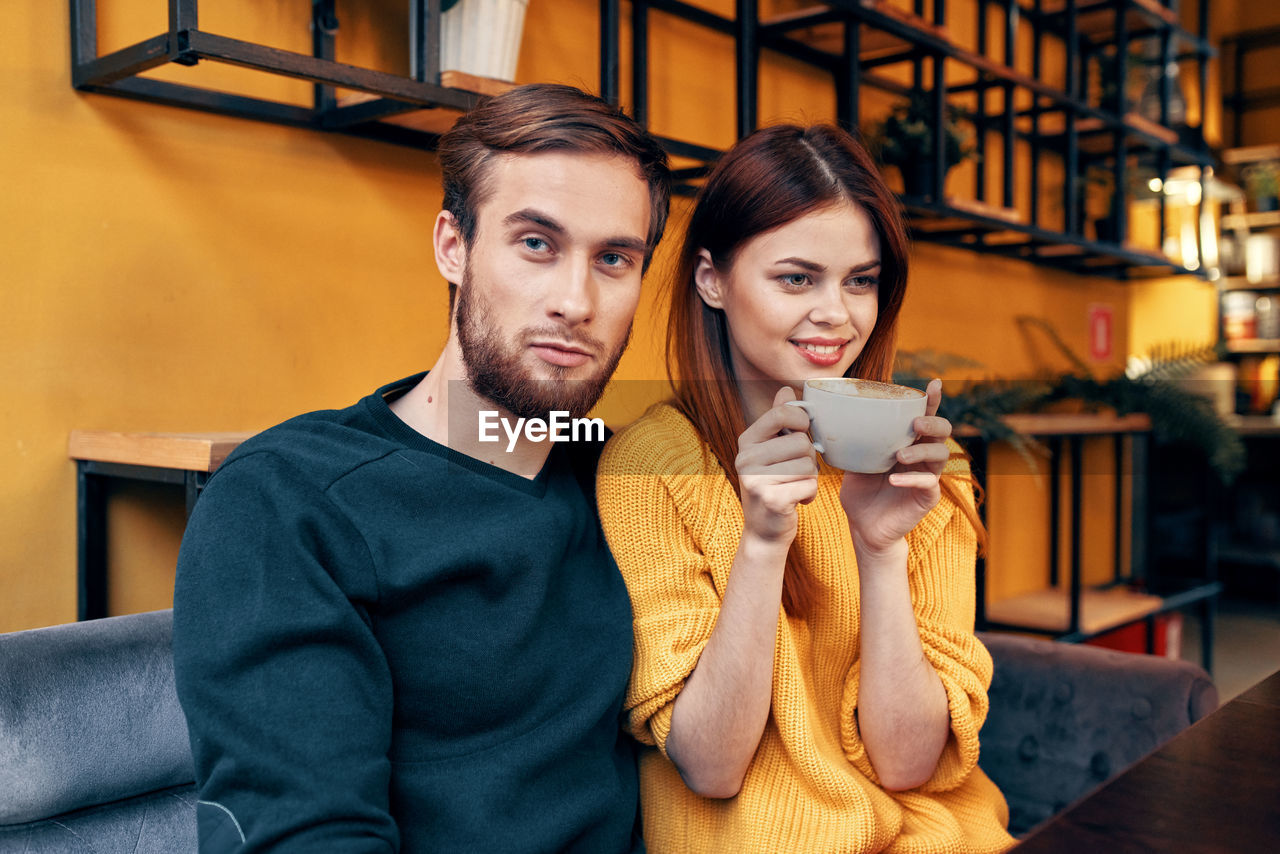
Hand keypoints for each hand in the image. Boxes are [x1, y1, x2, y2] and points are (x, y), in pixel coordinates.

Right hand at [735, 386, 819, 546]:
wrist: (764, 531)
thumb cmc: (773, 485)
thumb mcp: (771, 451)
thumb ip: (779, 420)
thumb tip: (785, 388)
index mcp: (747, 441)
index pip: (782, 413)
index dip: (802, 420)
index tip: (802, 432)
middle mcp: (746, 458)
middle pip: (801, 442)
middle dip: (808, 458)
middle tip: (796, 472)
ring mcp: (755, 479)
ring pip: (808, 465)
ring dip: (809, 478)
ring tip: (794, 486)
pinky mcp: (771, 499)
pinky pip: (809, 485)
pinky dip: (809, 495)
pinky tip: (797, 501)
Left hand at [839, 378, 951, 555]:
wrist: (862, 526)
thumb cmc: (860, 491)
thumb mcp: (854, 460)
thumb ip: (853, 439)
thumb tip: (830, 414)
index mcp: (908, 442)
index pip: (924, 417)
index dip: (932, 400)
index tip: (934, 384)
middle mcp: (922, 456)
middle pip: (942, 431)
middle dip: (933, 422)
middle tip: (915, 423)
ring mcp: (927, 476)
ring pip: (940, 454)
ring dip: (921, 449)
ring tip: (899, 455)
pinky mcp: (927, 497)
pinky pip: (929, 483)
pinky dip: (912, 478)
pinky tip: (894, 479)